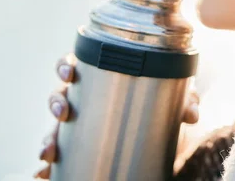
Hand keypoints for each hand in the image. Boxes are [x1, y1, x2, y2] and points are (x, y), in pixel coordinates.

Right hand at [34, 53, 200, 178]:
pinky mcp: (81, 150)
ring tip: (49, 151)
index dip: (65, 65)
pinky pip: (59, 158)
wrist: (166, 137)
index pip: (75, 64)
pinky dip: (46, 167)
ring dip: (47, 138)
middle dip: (56, 102)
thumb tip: (191, 113)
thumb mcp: (175, 102)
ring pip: (54, 128)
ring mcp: (81, 126)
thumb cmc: (164, 107)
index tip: (68, 73)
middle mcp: (87, 100)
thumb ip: (185, 101)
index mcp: (102, 78)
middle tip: (64, 112)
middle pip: (60, 95)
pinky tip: (43, 173)